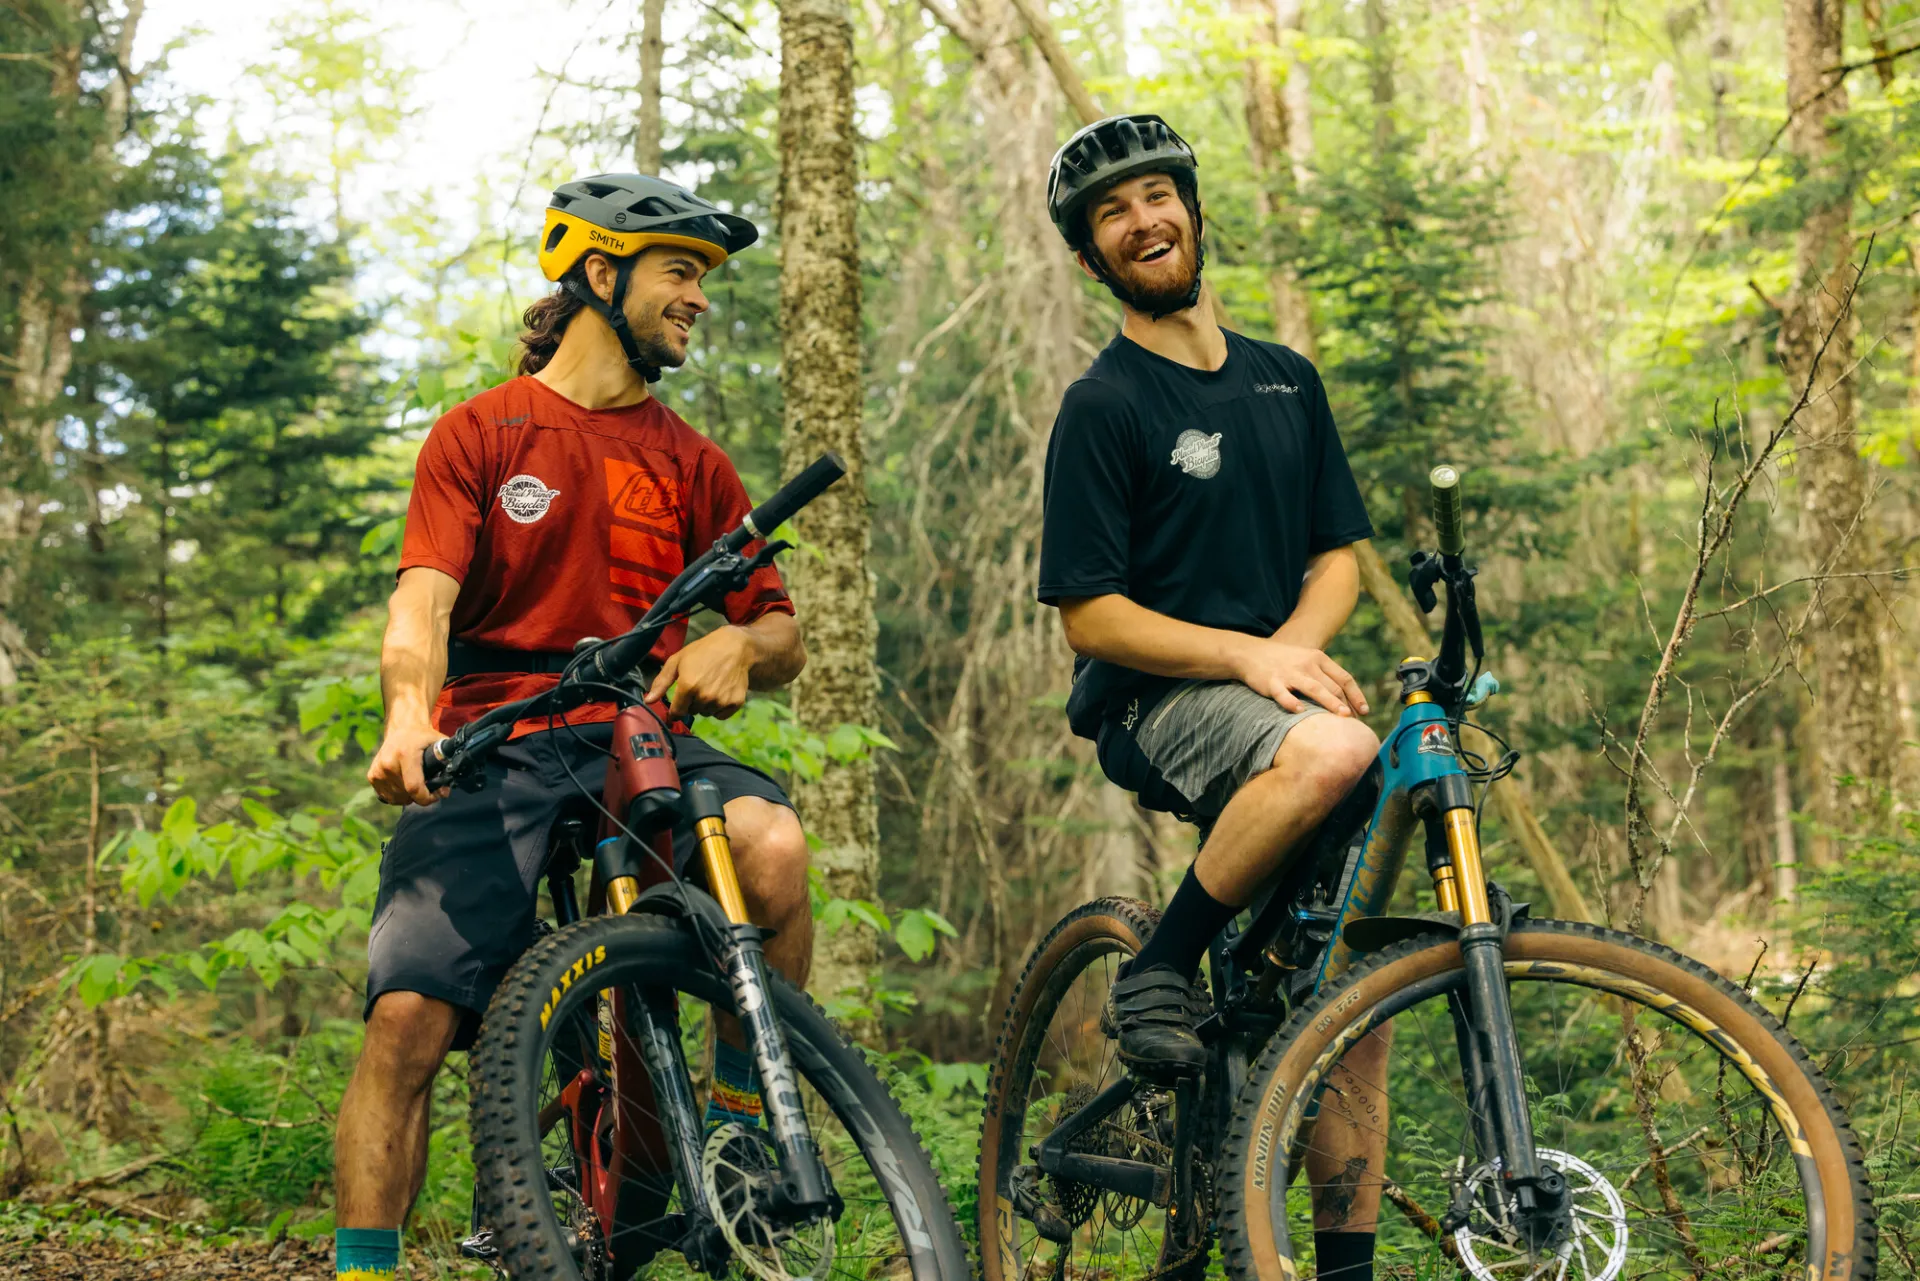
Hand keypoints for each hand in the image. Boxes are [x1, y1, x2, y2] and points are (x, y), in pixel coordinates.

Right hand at [368, 717, 449, 806]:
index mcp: (405, 755)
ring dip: (409, 797)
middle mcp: (388, 763)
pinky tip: (404, 784)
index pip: (414, 787)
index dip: (426, 798)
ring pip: (397, 798)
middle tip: (429, 787)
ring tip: (416, 784)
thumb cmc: (423, 738)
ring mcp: (378, 770)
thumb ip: (446, 766)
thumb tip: (445, 791)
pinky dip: (398, 795)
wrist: (402, 728)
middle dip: (421, 796)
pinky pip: (387, 796)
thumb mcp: (438, 744)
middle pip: (406, 794)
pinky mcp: (372, 775)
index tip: (436, 795)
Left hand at [645, 626, 756, 719]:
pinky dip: (719, 708)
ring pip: (706, 713)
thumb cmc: (703, 651)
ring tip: (710, 686)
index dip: (675, 709)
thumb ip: (661, 682)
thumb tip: (648, 701)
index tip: (678, 705)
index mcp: (688, 686)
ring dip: (705, 705)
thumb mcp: (677, 661)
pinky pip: (720, 715)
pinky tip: (721, 692)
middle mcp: (705, 696)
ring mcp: (721, 700)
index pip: (677, 712)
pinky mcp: (735, 703)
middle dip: (692, 703)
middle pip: (692, 712)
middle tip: (698, 685)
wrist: (735, 647)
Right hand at [1234, 638, 1369, 717]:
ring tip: (1342, 716)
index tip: (1365, 711)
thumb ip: (1324, 675)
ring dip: (1330, 703)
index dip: (1356, 695)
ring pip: (1314, 688)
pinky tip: (1300, 712)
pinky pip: (1284, 694)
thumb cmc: (1282, 661)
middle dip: (1346, 704)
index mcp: (1318, 658)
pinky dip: (1292, 703)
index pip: (1344, 678)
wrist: (1250, 653)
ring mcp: (1289, 672)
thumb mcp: (1306, 660)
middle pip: (1332, 686)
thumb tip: (1345, 698)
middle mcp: (1307, 664)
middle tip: (1354, 722)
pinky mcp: (1272, 681)